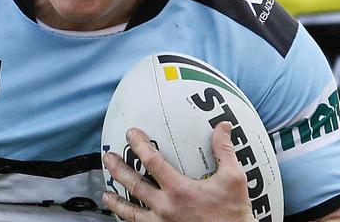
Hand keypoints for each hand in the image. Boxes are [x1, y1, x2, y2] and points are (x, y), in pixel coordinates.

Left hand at [102, 123, 253, 221]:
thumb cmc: (234, 214)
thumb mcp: (234, 179)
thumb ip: (225, 151)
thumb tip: (223, 126)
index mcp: (179, 190)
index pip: (151, 161)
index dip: (139, 145)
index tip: (130, 134)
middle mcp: (165, 207)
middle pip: (134, 184)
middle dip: (118, 169)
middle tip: (108, 157)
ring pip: (131, 211)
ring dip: (116, 201)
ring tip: (105, 193)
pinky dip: (129, 221)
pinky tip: (124, 218)